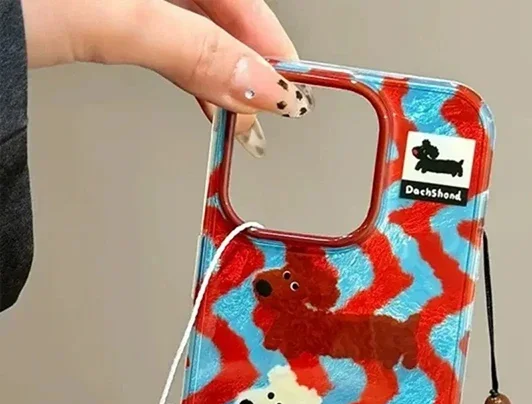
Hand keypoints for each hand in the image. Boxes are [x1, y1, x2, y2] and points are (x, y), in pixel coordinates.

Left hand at [21, 0, 312, 155]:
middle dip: (244, 57)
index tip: (288, 87)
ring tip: (237, 112)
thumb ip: (182, 44)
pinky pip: (157, 25)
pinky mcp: (92, 6)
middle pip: (213, 0)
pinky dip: (182, 60)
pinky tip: (200, 89)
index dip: (264, 36)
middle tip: (266, 111)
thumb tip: (254, 81)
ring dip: (216, 66)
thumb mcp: (93, 14)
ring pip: (188, 15)